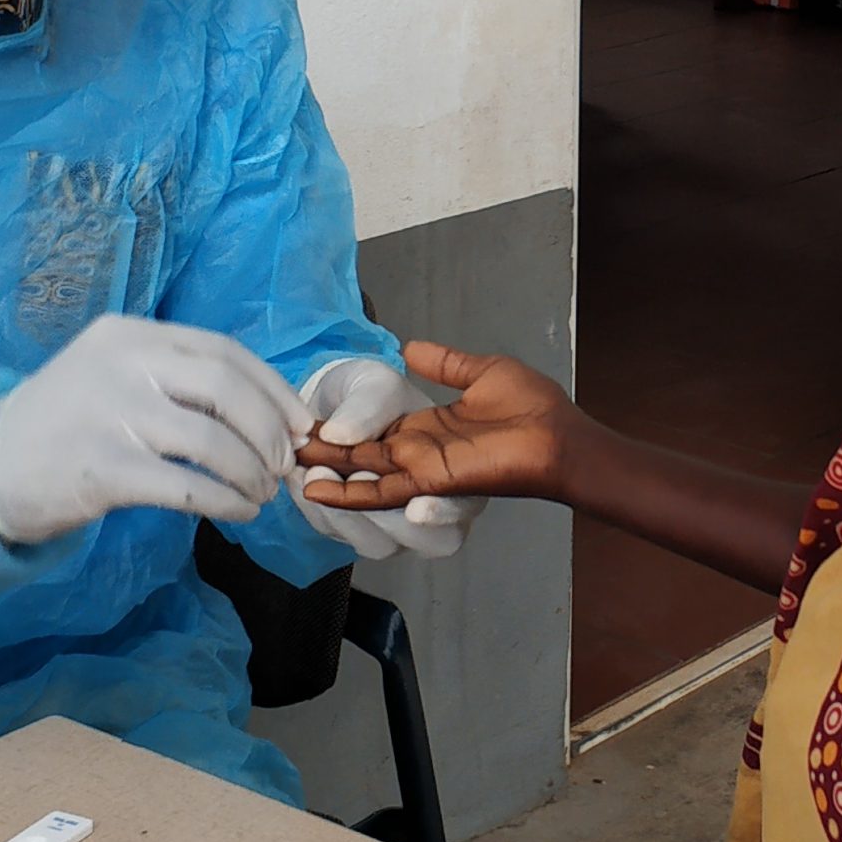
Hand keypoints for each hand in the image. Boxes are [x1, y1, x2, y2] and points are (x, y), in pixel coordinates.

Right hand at [0, 315, 310, 544]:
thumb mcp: (113, 374)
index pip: (223, 351)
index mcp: (130, 334)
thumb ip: (176, 379)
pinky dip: (225, 503)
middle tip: (283, 465)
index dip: (272, 390)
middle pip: (225, 389)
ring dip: (251, 474)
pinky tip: (236, 513)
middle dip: (268, 431)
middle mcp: (121, 364)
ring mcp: (109, 414)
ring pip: (212, 442)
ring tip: (260, 495)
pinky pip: (187, 487)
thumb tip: (266, 412)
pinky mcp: (102, 469)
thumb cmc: (66, 422)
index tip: (300, 424)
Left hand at [291, 359, 484, 559]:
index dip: (444, 512)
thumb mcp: (375, 385)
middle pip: (425, 540)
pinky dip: (317, 509)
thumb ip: (368, 406)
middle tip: (351, 474)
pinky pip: (339, 535)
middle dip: (384, 516)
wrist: (332, 406)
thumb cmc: (368, 396)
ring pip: (378, 545)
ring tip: (315, 469)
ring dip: (345, 515)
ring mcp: (392, 523)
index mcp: (454, 469)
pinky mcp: (354, 528)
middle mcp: (429, 504)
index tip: (416, 509)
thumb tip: (343, 434)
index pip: (462, 503)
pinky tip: (303, 476)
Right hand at [299, 341, 578, 511]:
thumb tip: (409, 348)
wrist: (558, 436)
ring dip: (327, 472)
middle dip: (324, 452)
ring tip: (288, 466)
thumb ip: (444, 363)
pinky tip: (318, 491)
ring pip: (362, 473)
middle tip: (282, 445)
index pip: (375, 430)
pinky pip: (382, 489)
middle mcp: (419, 449)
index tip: (308, 421)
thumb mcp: (480, 372)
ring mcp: (422, 468)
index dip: (343, 428)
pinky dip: (350, 493)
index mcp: (429, 425)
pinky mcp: (429, 481)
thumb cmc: (531, 406)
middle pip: (360, 454)